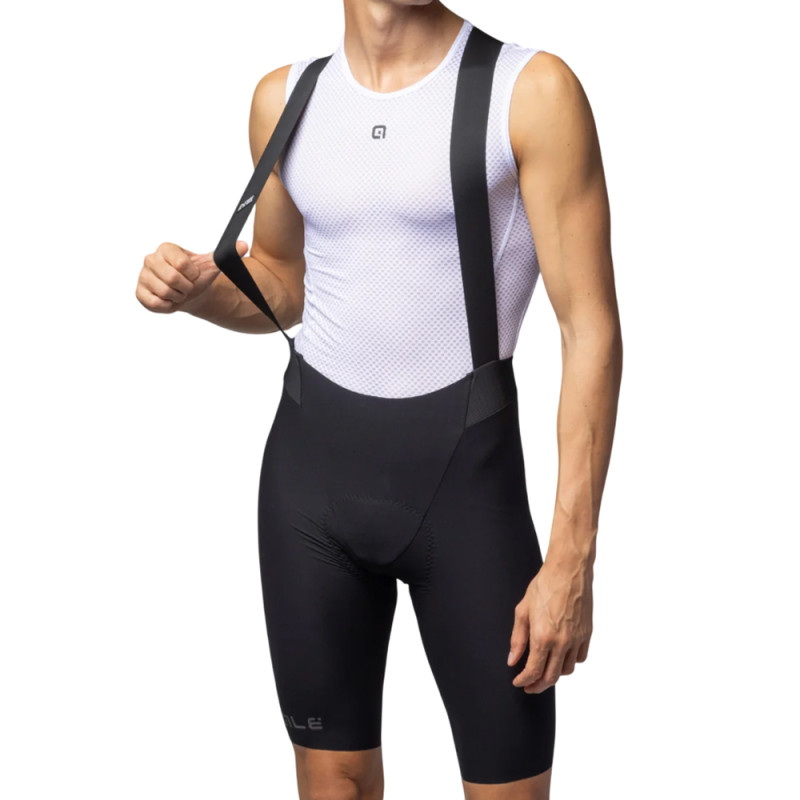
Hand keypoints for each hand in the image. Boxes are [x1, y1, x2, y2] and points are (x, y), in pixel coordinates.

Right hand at [135, 239, 248, 312]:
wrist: (190, 292)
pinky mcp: (139, 293)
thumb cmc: (197, 276)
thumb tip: (242, 246)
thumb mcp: (212, 264)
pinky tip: (170, 299)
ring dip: (178, 297)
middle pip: (172, 279)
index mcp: (166, 249)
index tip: (193, 274)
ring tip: (179, 292)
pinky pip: (155, 303)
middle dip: (186, 287)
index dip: (193, 274)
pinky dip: (168, 305)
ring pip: (165, 292)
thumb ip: (226, 254)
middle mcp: (151, 259)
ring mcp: (143, 276)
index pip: (182, 264)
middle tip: (187, 286)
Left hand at [507, 556, 592, 692]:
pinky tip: (561, 656)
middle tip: (529, 686)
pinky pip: (580, 658)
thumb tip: (512, 661)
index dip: (524, 681)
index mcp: (543, 638)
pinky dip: (570, 662)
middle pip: (551, 677)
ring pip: (567, 670)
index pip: (534, 671)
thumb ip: (517, 639)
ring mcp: (577, 639)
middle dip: (538, 686)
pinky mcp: (587, 634)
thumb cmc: (544, 586)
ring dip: (554, 674)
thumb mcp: (522, 611)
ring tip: (544, 670)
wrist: (568, 571)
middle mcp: (562, 643)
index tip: (518, 682)